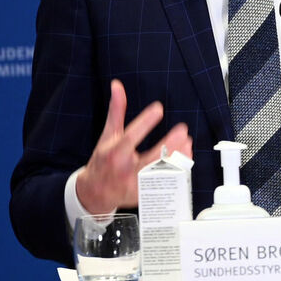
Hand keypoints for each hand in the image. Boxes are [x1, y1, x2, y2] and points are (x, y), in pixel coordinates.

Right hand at [75, 79, 191, 213]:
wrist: (93, 193)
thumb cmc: (102, 161)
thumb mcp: (107, 135)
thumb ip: (116, 111)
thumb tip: (117, 86)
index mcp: (115, 153)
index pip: (131, 136)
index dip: (145, 122)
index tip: (158, 108)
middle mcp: (125, 169)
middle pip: (150, 158)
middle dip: (169, 144)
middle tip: (183, 131)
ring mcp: (135, 184)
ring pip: (161, 172)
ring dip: (177, 157)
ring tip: (187, 143)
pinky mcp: (144, 193)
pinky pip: (164, 183)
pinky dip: (176, 171)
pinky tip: (184, 158)